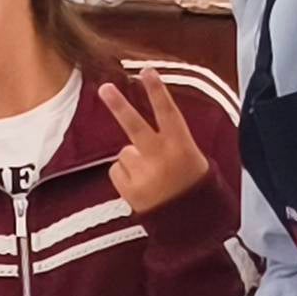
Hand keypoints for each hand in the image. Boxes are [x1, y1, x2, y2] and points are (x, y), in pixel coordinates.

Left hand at [98, 71, 209, 217]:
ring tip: (152, 178)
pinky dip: (126, 176)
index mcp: (181, 146)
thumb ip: (166, 142)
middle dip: (119, 105)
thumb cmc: (191, 185)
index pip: (168, 113)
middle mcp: (161, 158)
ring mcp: (143, 174)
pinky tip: (142, 187)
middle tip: (105, 88)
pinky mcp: (129, 189)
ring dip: (134, 161)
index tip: (147, 71)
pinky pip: (117, 171)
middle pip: (135, 126)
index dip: (157, 91)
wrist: (190, 223)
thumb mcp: (191, 158)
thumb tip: (135, 135)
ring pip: (125, 153)